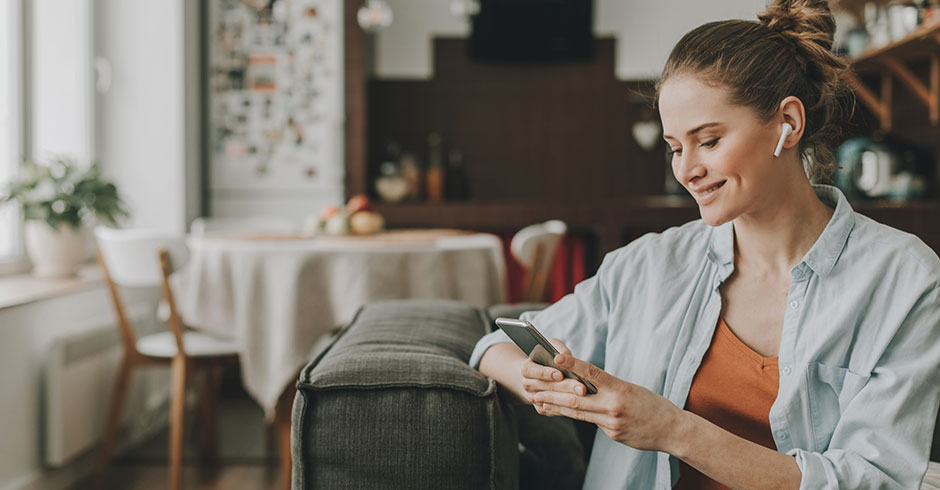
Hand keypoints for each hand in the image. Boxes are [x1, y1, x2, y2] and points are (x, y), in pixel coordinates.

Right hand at [518, 339, 590, 404]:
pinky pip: (554, 410)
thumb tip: (566, 357)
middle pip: (545, 387)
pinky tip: (580, 404)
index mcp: (526, 369)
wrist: (538, 375)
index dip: (545, 373)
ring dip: (568, 399)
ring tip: (583, 396)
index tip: (560, 374)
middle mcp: (527, 384)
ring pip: (550, 401)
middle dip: (564, 387)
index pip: (532, 371)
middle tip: (581, 388)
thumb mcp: (551, 348)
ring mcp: (533, 398)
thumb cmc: (547, 358)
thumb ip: (559, 349)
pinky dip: (567, 408)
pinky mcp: (541, 408)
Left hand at [531, 348, 684, 452]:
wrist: (672, 430)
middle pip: (575, 398)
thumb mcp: (630, 389)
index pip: (592, 372)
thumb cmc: (652, 404)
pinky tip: (560, 412)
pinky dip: (575, 416)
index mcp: (619, 388)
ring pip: (577, 412)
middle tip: (534, 388)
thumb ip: (607, 387)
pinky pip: (591, 423)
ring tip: (539, 401)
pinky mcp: (612, 434)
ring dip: (555, 407)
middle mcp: (613, 405)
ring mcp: (611, 422)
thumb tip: (583, 384)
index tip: (556, 356)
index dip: (572, 364)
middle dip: (552, 393)